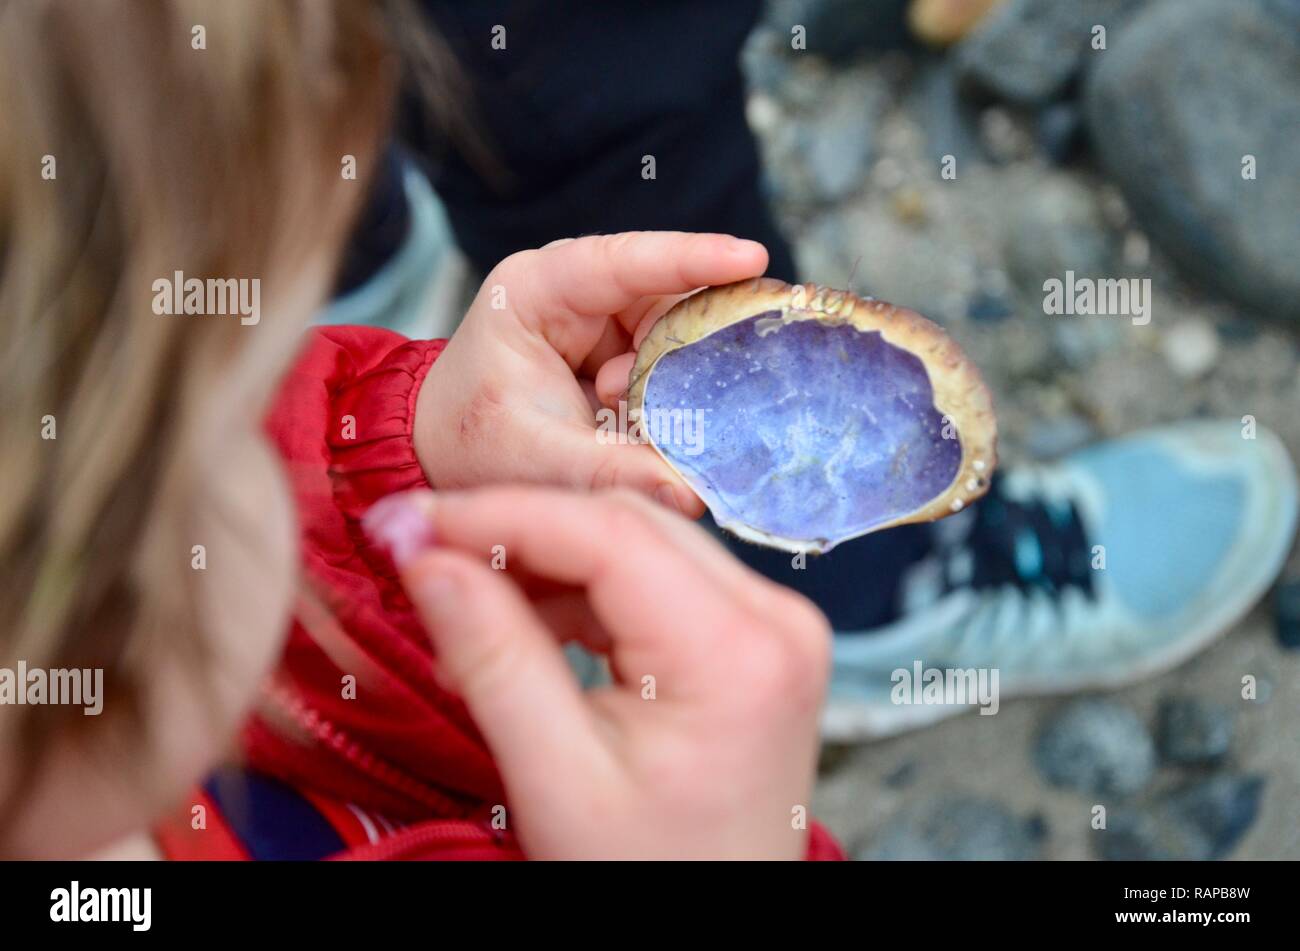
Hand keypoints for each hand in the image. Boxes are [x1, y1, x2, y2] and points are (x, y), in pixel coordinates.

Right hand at [365, 486, 831, 858]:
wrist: (715, 932)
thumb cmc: (647, 876)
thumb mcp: (557, 779)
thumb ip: (492, 656)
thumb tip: (424, 555)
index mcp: (739, 653)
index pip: (609, 535)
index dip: (497, 516)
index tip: (407, 523)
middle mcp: (776, 620)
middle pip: (627, 526)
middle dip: (518, 532)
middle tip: (423, 556)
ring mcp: (774, 626)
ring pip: (640, 545)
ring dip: (548, 564)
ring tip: (471, 612)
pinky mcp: (754, 639)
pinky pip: (658, 581)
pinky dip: (584, 595)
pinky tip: (528, 629)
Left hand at [413, 232, 768, 514]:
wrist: (446, 458)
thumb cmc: (471, 444)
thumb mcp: (534, 459)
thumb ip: (610, 471)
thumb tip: (691, 495)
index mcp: (535, 291)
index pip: (621, 263)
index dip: (690, 258)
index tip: (751, 258)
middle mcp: (574, 293)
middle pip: (663, 299)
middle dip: (690, 348)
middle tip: (694, 399)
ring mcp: (602, 320)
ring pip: (674, 336)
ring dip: (674, 386)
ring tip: (627, 425)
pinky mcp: (622, 351)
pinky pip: (669, 366)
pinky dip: (672, 401)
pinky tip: (650, 429)